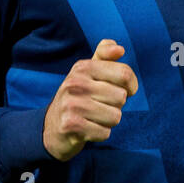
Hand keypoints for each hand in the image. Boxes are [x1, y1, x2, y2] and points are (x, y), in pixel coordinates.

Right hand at [42, 39, 138, 160]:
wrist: (53, 127)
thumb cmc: (79, 97)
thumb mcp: (88, 72)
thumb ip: (105, 55)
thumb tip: (120, 49)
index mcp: (83, 67)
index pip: (124, 74)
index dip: (131, 86)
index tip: (122, 90)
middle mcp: (75, 83)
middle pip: (121, 97)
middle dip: (116, 106)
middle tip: (99, 105)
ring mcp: (71, 104)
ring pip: (115, 116)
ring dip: (109, 121)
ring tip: (93, 117)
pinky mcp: (71, 125)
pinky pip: (105, 132)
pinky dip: (100, 133)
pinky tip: (88, 129)